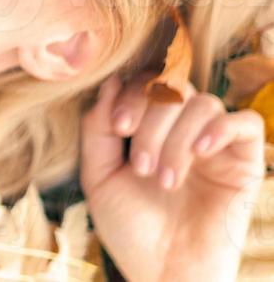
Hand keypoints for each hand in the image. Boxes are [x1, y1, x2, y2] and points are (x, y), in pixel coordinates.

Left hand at [81, 71, 265, 281]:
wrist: (164, 274)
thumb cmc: (131, 229)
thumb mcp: (100, 176)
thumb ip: (97, 129)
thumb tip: (108, 83)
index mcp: (148, 128)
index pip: (145, 84)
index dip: (131, 95)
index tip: (118, 128)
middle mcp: (183, 130)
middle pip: (174, 89)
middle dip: (151, 122)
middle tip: (141, 166)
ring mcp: (215, 145)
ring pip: (204, 104)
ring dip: (178, 138)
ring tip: (165, 180)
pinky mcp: (245, 164)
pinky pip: (247, 124)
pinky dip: (221, 129)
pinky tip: (200, 153)